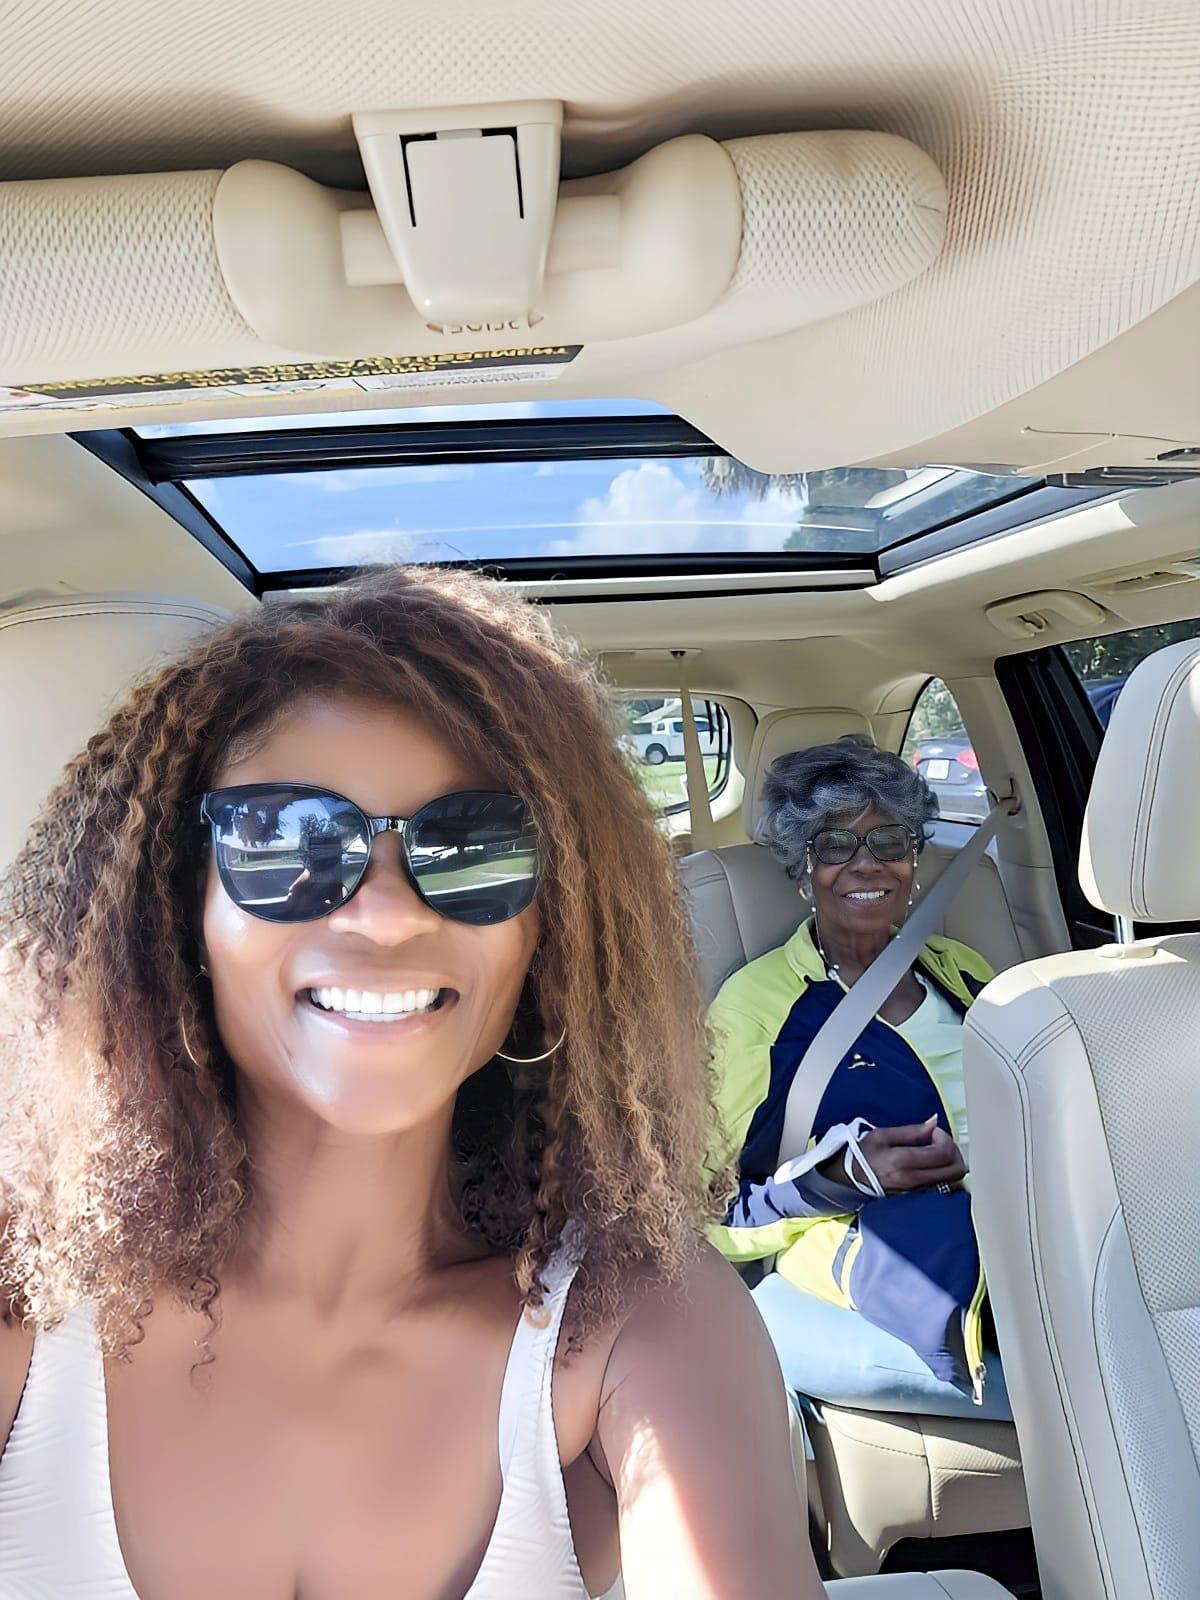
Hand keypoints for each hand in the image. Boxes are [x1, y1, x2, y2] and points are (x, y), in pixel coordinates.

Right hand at [820, 1116, 967, 1193]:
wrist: (850, 1179)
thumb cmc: (864, 1155)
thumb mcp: (882, 1135)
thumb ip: (912, 1130)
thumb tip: (934, 1122)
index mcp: (903, 1161)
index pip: (942, 1153)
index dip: (945, 1138)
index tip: (933, 1131)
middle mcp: (913, 1179)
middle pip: (955, 1169)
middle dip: (954, 1150)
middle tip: (940, 1140)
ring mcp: (917, 1190)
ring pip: (953, 1178)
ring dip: (951, 1161)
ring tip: (936, 1150)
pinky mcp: (919, 1195)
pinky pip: (944, 1184)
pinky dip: (945, 1171)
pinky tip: (932, 1162)